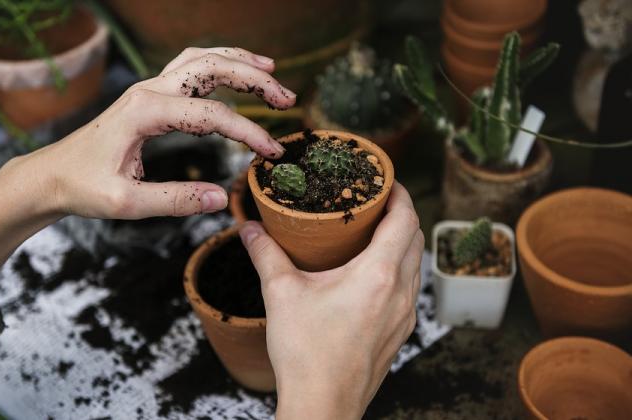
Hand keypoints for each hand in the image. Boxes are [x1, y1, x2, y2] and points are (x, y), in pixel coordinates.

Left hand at [0, 47, 294, 298]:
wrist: (51, 175)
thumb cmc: (83, 187)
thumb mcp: (127, 203)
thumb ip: (176, 200)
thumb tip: (221, 198)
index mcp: (144, 112)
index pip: (211, 115)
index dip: (248, 132)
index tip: (272, 153)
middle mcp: (148, 91)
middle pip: (211, 68)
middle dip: (254, 79)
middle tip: (287, 99)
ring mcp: (148, 89)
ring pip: (201, 59)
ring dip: (239, 63)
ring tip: (272, 73)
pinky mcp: (149, 96)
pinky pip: (189, 68)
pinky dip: (219, 65)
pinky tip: (236, 72)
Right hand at [239, 183, 422, 418]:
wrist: (322, 405)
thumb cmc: (306, 353)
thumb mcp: (281, 294)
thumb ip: (265, 254)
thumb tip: (249, 229)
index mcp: (378, 275)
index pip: (405, 219)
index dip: (400, 193)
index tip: (385, 181)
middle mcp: (401, 293)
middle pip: (416, 238)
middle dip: (401, 214)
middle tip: (374, 203)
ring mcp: (405, 316)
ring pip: (415, 265)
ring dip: (402, 242)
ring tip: (372, 234)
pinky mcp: (400, 333)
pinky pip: (409, 289)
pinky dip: (399, 269)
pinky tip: (371, 274)